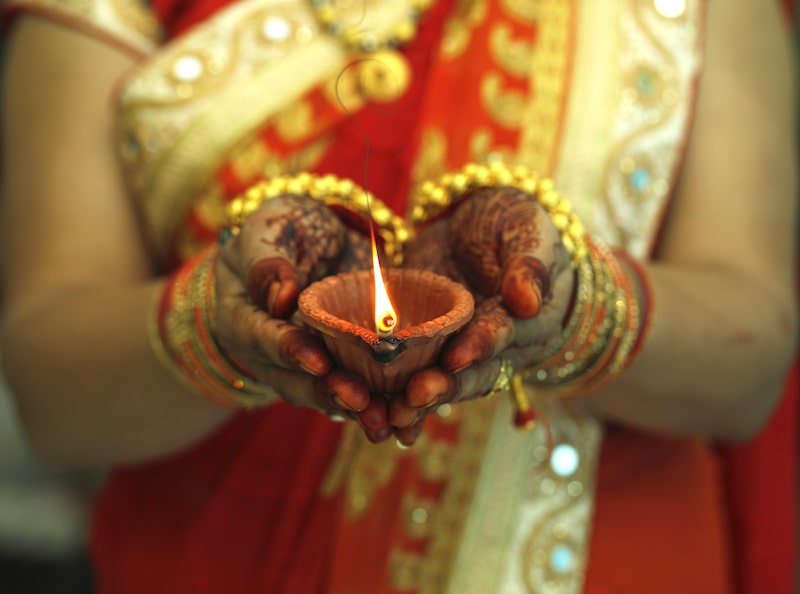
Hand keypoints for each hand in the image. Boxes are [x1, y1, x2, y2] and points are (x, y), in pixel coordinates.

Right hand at [214, 195, 391, 441]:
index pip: (262, 338)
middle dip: (329, 392)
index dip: (290, 351)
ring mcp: (301, 367)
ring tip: (383, 418)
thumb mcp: (269, 231)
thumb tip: (281, 297)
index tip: (318, 361)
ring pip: (324, 395)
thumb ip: (268, 261)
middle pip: (294, 381)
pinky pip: (351, 392)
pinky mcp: (335, 368)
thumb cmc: (282, 229)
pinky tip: (403, 413)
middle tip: (359, 400)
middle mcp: (268, 355)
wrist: (311, 244)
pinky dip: (376, 403)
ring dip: (354, 408)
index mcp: (242, 319)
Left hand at [391, 187, 574, 443]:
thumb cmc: (509, 221)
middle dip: (444, 387)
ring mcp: (466, 352)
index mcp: (530, 322)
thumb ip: (529, 263)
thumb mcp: (527, 229)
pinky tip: (377, 416)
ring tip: (392, 416)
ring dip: (420, 402)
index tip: (454, 358)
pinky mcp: (435, 351)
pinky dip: (399, 397)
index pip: (504, 335)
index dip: (480, 347)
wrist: (474, 224)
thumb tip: (528, 303)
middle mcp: (501, 348)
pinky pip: (419, 376)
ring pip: (446, 384)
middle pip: (474, 374)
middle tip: (414, 397)